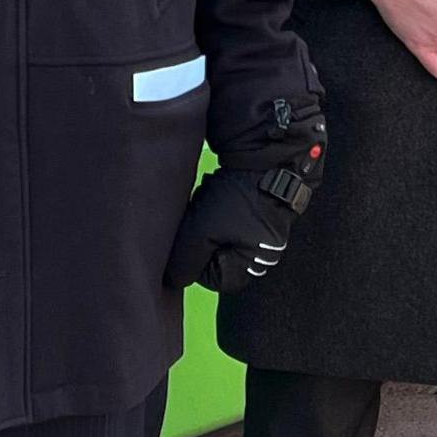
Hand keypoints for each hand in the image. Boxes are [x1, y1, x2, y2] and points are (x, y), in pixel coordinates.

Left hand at [167, 164, 306, 289]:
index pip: (213, 279)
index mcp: (253, 264)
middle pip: (216, 255)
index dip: (195, 259)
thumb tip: (173, 279)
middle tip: (199, 215)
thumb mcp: (200, 233)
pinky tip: (217, 191)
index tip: (191, 237)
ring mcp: (263, 231)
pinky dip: (218, 205)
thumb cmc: (235, 199)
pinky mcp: (260, 210)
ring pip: (220, 234)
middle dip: (201, 235)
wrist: (263, 158)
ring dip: (207, 218)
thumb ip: (184, 262)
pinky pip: (230, 216)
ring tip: (208, 200)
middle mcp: (263, 252)